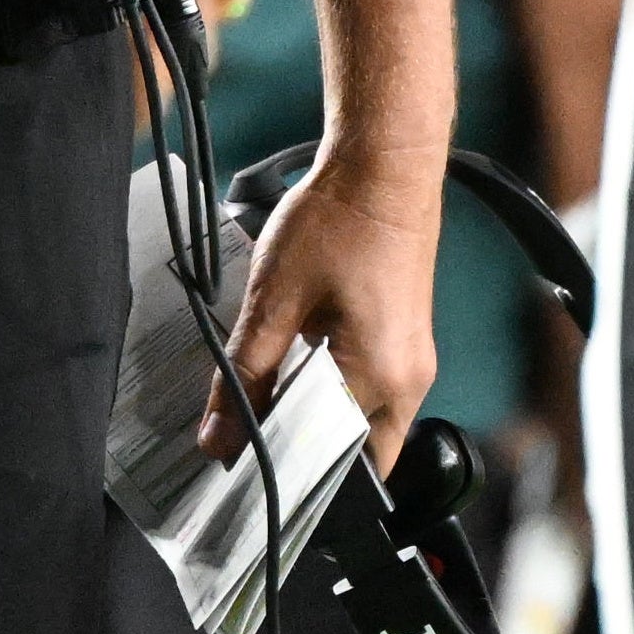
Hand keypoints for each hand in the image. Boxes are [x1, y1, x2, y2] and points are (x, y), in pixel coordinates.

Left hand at [208, 144, 441, 474]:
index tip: (236, 460)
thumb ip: (244, 376)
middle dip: (307, 454)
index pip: (331, 464)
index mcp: (381, 380)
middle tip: (252, 437)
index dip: (281, 469)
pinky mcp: (410, 342)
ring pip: (366, 425)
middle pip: (356, 456)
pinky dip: (336, 393)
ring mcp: (416, 363)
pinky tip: (298, 365)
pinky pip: (374, 393)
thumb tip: (217, 441)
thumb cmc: (338, 220)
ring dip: (320, 421)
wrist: (385, 164)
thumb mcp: (275, 299)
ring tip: (269, 398)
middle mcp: (410, 383)